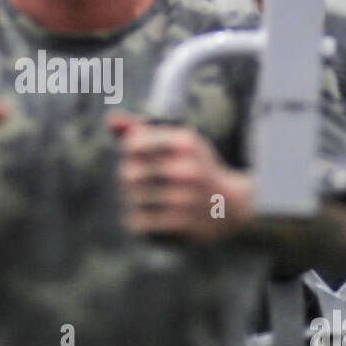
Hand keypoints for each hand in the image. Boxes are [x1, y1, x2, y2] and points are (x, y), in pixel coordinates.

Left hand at [108, 111, 251, 242]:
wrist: (234, 205)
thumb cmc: (196, 167)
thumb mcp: (178, 141)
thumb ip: (142, 129)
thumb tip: (111, 120)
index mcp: (184, 143)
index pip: (131, 144)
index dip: (130, 152)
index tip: (142, 157)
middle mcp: (186, 169)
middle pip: (127, 173)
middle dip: (130, 178)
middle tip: (143, 182)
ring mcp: (184, 199)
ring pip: (131, 199)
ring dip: (135, 201)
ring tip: (150, 200)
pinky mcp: (181, 224)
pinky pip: (139, 223)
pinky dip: (139, 220)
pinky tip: (151, 216)